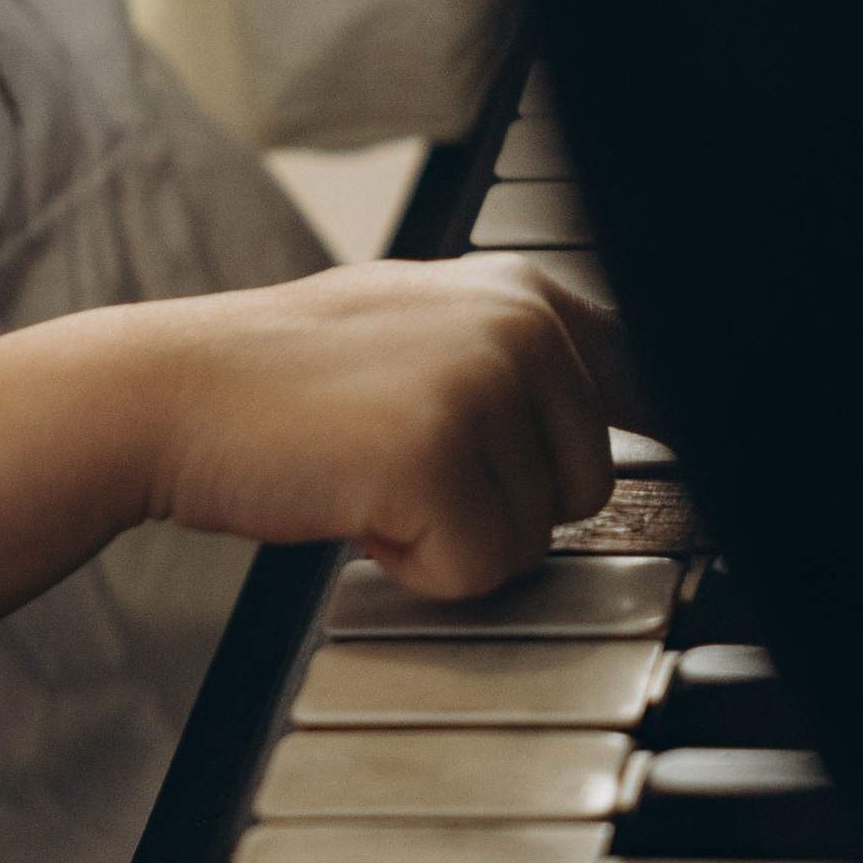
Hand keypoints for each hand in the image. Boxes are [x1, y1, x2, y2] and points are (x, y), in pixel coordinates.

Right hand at [145, 256, 630, 601]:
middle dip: (500, 506)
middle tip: (403, 462)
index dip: (665, 448)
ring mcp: (479, 382)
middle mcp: (520, 323)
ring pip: (533, 538)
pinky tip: (354, 504)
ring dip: (451, 535)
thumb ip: (524, 363)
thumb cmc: (287, 382)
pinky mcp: (436, 453)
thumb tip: (653, 418)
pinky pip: (479, 570)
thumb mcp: (428, 335)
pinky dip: (415, 565)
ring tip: (370, 474)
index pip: (655, 386)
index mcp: (527, 291)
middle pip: (589, 487)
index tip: (693, 476)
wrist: (168, 392)